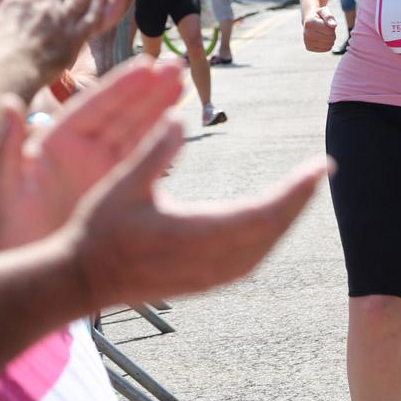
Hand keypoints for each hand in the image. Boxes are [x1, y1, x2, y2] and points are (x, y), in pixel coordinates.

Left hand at [0, 58, 185, 249]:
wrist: (26, 273)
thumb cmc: (8, 231)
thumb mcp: (4, 190)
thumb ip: (8, 147)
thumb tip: (9, 103)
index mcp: (56, 142)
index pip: (94, 106)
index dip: (121, 85)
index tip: (147, 65)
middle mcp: (81, 150)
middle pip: (120, 112)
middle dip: (148, 89)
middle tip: (177, 66)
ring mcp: (101, 168)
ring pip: (135, 130)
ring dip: (159, 107)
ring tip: (183, 83)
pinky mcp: (116, 187)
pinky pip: (141, 159)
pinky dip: (160, 142)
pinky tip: (179, 124)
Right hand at [64, 127, 331, 309]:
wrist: (78, 279)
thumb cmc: (97, 230)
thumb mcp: (122, 183)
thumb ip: (153, 150)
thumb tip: (177, 114)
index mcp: (193, 234)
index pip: (262, 212)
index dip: (296, 189)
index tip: (321, 166)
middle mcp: (207, 261)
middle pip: (271, 231)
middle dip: (299, 200)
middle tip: (321, 171)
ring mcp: (206, 278)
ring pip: (263, 250)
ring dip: (285, 221)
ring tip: (301, 193)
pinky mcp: (201, 285)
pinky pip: (248, 262)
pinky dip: (267, 239)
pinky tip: (269, 225)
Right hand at [303, 6, 337, 51]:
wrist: (309, 21)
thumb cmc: (319, 16)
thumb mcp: (324, 11)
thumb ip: (329, 17)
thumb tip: (333, 25)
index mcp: (309, 23)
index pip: (330, 31)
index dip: (332, 26)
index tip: (327, 23)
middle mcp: (306, 33)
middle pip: (330, 39)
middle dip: (332, 33)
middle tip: (327, 29)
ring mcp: (307, 42)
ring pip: (329, 45)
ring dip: (330, 39)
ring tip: (325, 33)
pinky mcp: (309, 47)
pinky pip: (326, 49)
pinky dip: (328, 44)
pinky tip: (323, 39)